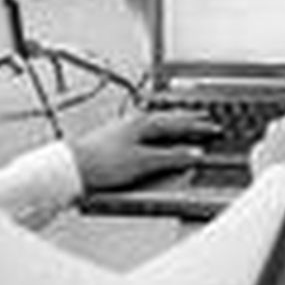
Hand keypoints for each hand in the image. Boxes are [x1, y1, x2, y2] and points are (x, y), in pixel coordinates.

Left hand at [67, 110, 220, 191]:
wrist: (71, 168)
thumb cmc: (102, 163)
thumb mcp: (143, 162)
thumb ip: (170, 157)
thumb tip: (193, 154)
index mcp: (143, 123)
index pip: (178, 122)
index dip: (198, 126)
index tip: (214, 127)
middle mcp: (133, 122)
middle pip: (167, 117)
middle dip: (187, 118)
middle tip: (204, 117)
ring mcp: (123, 128)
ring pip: (155, 122)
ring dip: (171, 121)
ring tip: (183, 121)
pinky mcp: (114, 139)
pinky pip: (143, 129)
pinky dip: (156, 130)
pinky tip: (153, 135)